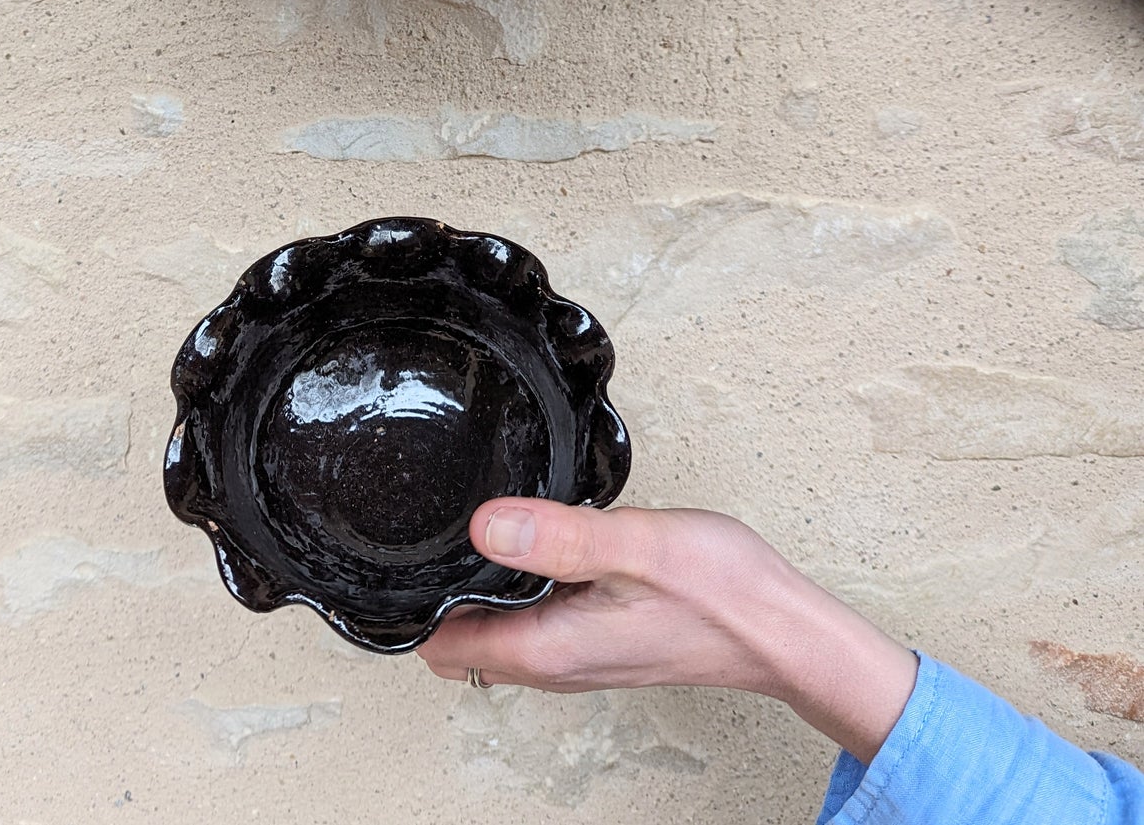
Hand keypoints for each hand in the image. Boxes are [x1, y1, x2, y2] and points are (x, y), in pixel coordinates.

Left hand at [417, 499, 918, 764]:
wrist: (785, 631)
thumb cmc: (724, 594)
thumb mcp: (637, 546)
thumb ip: (559, 535)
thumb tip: (485, 525)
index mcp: (550, 648)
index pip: (444, 645)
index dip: (413, 603)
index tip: (403, 554)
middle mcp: (555, 663)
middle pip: (459, 642)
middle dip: (434, 595)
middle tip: (425, 531)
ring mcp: (577, 656)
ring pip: (494, 632)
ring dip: (475, 591)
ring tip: (468, 531)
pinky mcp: (598, 639)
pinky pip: (530, 621)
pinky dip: (514, 590)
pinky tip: (530, 545)